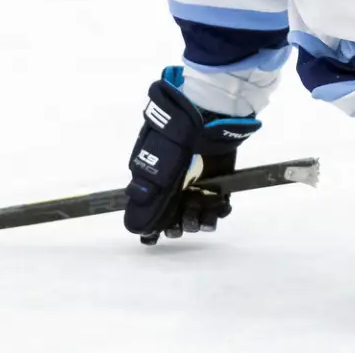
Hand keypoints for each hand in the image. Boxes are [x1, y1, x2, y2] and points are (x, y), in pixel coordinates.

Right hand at [124, 67, 257, 244]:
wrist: (206, 116)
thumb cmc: (175, 136)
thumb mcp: (154, 161)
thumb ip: (147, 192)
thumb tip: (135, 223)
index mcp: (156, 182)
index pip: (152, 212)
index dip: (152, 228)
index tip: (153, 239)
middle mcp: (176, 187)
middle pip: (175, 218)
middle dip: (177, 226)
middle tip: (181, 223)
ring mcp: (198, 185)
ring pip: (196, 215)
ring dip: (198, 221)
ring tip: (200, 215)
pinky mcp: (219, 183)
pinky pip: (219, 207)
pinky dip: (219, 211)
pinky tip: (218, 207)